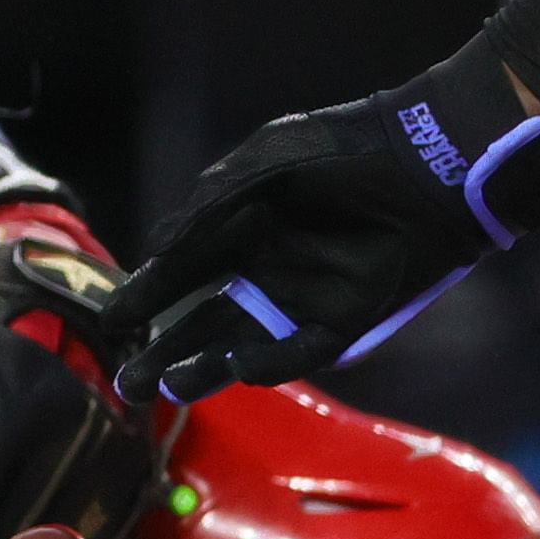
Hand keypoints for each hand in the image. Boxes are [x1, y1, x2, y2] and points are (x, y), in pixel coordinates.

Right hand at [112, 54, 539, 402]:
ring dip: (203, 368)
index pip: (182, 271)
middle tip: (126, 381)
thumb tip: (152, 254)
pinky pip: (297, 352)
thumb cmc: (344, 151)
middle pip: (203, 320)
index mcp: (240, 224)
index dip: (145, 296)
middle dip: (164, 351)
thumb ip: (204, 212)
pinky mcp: (346, 319)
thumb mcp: (262, 166)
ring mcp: (304, 296)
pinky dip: (266, 363)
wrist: (428, 163)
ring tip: (163, 386)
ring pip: (241, 344)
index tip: (111, 323)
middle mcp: (267, 266)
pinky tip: (235, 367)